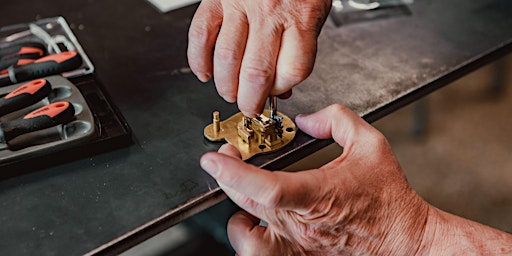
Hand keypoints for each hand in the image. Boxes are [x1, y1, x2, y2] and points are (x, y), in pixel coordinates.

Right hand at [188, 0, 330, 116]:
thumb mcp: (315, 12)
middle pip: (256, 73)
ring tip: (230, 94)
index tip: (278, 93)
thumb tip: (280, 86)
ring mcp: (240, 5)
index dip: (283, 90)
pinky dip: (198, 60)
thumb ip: (299, 48)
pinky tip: (204, 74)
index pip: (292, 71)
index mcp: (301, 17)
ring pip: (227, 59)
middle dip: (250, 101)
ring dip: (226, 86)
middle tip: (249, 108)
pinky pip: (201, 34)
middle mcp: (270, 12)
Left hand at [200, 104, 429, 254]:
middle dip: (228, 175)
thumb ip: (336, 119)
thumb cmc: (388, 195)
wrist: (402, 237)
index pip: (268, 188)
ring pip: (245, 234)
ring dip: (236, 208)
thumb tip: (305, 121)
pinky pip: (258, 251)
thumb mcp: (371, 143)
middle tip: (229, 155)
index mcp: (318, 194)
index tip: (214, 157)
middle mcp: (302, 224)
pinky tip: (255, 218)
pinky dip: (248, 233)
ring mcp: (297, 243)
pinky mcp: (297, 253)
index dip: (235, 173)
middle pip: (246, 203)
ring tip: (243, 189)